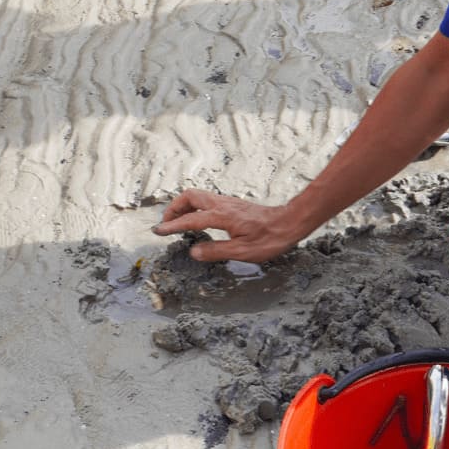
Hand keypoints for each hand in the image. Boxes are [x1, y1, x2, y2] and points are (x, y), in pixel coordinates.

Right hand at [152, 189, 307, 262]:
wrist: (289, 222)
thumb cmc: (270, 238)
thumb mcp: (242, 251)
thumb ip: (216, 251)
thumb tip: (194, 252)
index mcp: (222, 216)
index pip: (190, 219)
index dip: (172, 226)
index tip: (158, 232)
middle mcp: (222, 205)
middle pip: (189, 196)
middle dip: (173, 208)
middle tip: (166, 223)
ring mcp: (227, 202)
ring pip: (198, 196)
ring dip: (183, 206)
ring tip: (177, 221)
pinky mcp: (233, 204)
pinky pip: (207, 200)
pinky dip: (195, 207)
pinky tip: (197, 220)